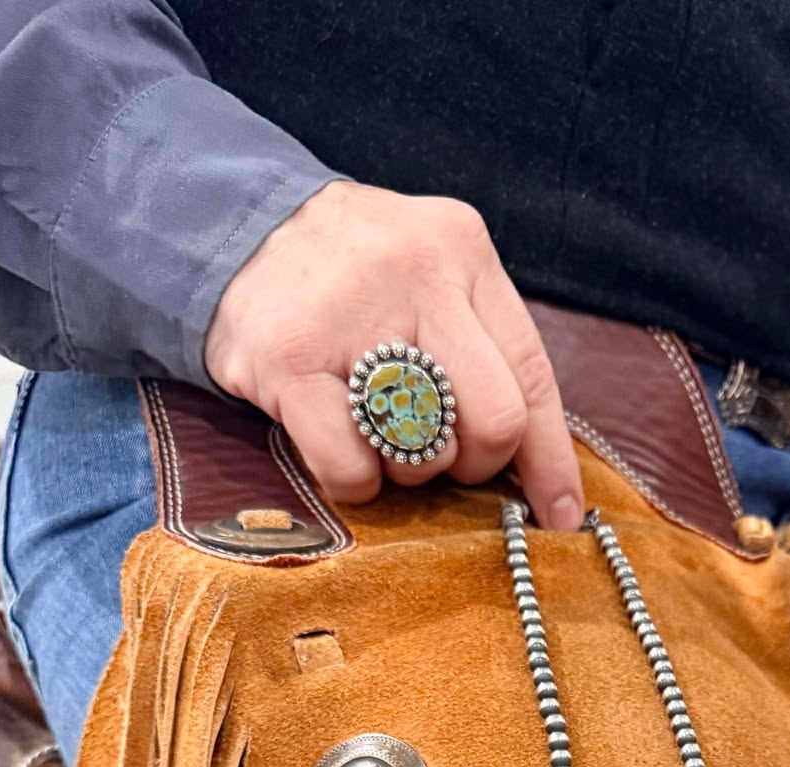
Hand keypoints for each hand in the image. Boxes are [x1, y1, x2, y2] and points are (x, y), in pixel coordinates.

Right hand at [204, 182, 584, 526]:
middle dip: (474, 464)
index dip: (550, 458)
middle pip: (495, 420)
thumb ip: (485, 351)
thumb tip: (549, 482)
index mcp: (461, 249)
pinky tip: (338, 446)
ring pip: (427, 452)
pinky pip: (355, 469)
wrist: (228, 228)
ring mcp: (350, 315)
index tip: (560, 515)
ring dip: (408, 469)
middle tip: (441, 456)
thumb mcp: (429, 280)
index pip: (532, 373)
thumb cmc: (350, 278)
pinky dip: (356, 482)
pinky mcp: (289, 362)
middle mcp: (415, 271)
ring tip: (376, 430)